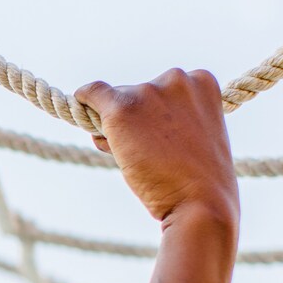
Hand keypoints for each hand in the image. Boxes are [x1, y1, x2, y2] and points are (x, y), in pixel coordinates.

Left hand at [74, 69, 237, 226]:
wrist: (201, 204)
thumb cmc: (198, 181)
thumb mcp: (196, 137)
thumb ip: (170, 119)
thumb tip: (115, 112)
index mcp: (201, 82)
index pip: (164, 88)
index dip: (156, 114)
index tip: (162, 138)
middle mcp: (176, 79)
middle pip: (138, 93)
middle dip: (135, 120)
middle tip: (149, 155)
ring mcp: (148, 92)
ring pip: (115, 102)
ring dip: (115, 128)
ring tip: (133, 159)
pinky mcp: (122, 108)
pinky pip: (92, 93)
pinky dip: (84, 99)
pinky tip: (80, 105)